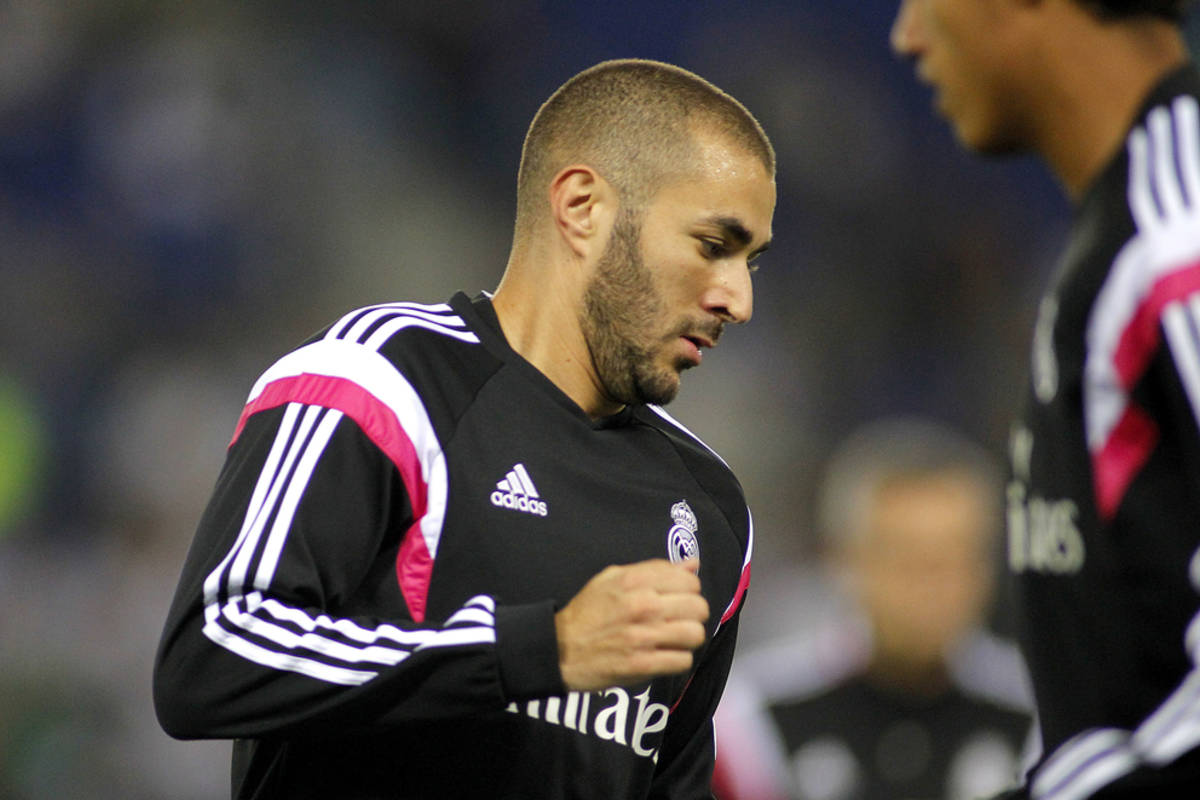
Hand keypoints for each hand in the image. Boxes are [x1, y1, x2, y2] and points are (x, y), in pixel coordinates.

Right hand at [555, 559, 708, 691]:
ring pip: (695, 634)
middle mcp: (642, 605)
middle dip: (693, 614)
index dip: (689, 589)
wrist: (560, 650)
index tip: (678, 598)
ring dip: (689, 638)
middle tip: (679, 620)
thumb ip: (654, 569)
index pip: (689, 579)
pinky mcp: (642, 665)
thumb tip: (692, 563)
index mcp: (635, 581)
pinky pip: (682, 661)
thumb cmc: (586, 613)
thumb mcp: (612, 578)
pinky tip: (665, 655)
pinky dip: (678, 660)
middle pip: (698, 606)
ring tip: (675, 639)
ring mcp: (643, 636)